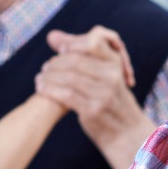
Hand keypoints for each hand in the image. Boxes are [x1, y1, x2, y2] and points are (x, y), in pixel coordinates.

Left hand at [36, 26, 154, 168]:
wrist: (126, 132)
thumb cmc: (110, 99)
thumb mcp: (104, 74)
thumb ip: (79, 52)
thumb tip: (51, 35)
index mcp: (116, 64)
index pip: (93, 42)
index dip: (72, 43)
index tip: (60, 50)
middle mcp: (112, 76)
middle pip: (75, 60)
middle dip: (55, 63)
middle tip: (45, 68)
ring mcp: (103, 94)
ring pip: (68, 77)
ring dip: (49, 77)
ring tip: (40, 79)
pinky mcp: (93, 110)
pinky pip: (65, 94)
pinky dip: (49, 90)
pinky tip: (41, 89)